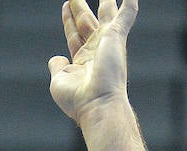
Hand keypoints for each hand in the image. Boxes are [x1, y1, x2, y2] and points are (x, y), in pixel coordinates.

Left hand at [48, 0, 137, 122]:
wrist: (97, 104)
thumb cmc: (78, 99)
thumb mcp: (59, 81)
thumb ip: (57, 66)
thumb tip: (56, 58)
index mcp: (83, 61)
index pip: (74, 34)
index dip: (69, 20)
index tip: (66, 6)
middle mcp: (97, 50)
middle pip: (86, 21)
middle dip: (80, 7)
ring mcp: (108, 43)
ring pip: (106, 13)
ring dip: (105, 0)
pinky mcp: (116, 36)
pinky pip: (127, 14)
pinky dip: (130, 3)